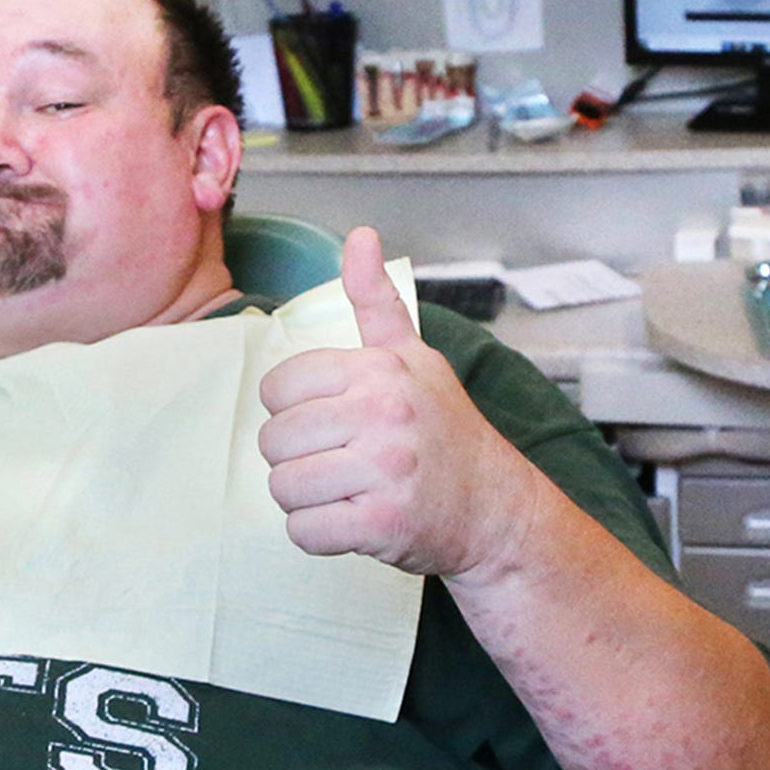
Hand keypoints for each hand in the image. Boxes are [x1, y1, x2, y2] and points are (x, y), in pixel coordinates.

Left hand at [257, 227, 532, 577]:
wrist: (496, 510)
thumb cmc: (446, 433)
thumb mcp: (415, 358)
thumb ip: (376, 301)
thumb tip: (360, 235)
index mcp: (379, 370)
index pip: (279, 386)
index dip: (294, 410)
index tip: (330, 422)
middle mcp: (382, 414)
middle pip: (274, 439)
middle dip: (297, 458)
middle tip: (341, 463)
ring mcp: (384, 470)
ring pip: (283, 487)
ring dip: (305, 499)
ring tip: (346, 491)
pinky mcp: (382, 524)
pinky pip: (303, 531)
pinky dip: (317, 535)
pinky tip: (351, 521)